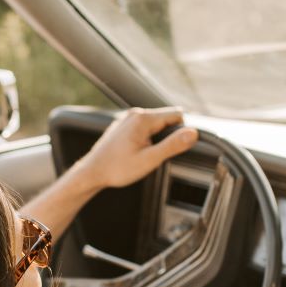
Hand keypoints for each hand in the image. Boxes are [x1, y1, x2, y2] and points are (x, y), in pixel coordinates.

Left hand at [73, 107, 197, 191]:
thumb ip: (173, 145)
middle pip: (166, 118)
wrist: (92, 172)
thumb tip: (193, 133)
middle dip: (168, 135)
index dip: (181, 131)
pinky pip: (143, 128)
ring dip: (157, 138)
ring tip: (144, 155)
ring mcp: (127, 119)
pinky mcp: (123, 126)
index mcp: (143, 119)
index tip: (174, 148)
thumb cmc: (117, 168)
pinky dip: (146, 139)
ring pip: (155, 124)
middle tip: (156, 154)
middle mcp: (134, 114)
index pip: (177, 115)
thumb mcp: (150, 159)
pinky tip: (136, 153)